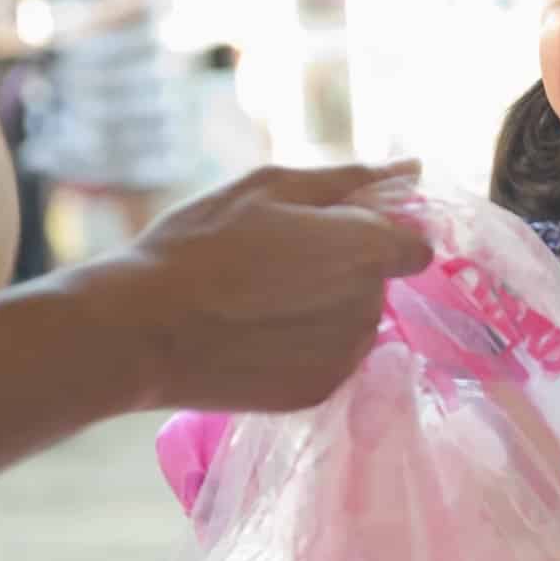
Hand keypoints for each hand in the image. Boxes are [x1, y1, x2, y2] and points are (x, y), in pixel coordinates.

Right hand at [76, 161, 433, 413]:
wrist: (145, 330)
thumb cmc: (203, 244)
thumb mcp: (270, 187)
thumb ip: (352, 179)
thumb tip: (413, 168)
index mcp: (367, 251)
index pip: (414, 245)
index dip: (379, 233)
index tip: (332, 231)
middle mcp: (369, 308)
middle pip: (376, 281)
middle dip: (341, 267)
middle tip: (275, 259)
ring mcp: (346, 357)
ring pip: (354, 321)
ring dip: (325, 308)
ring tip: (259, 298)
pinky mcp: (319, 392)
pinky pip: (328, 358)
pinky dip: (304, 345)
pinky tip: (256, 333)